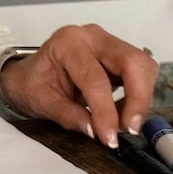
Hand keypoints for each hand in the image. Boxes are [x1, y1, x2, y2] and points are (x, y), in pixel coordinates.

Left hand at [0, 23, 157, 147]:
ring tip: (122, 123)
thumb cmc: (32, 83)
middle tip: (130, 129)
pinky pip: (140, 74)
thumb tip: (95, 131)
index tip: (110, 137)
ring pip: (143, 66)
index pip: (96, 78)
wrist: (28, 75)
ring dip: (140, 99)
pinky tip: (120, 113)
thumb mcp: (41, 101)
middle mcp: (92, 37)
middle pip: (133, 62)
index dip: (106, 111)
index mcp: (68, 43)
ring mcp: (108, 44)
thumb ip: (68, 116)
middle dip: (138, 99)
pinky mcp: (119, 56)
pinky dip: (137, 97)